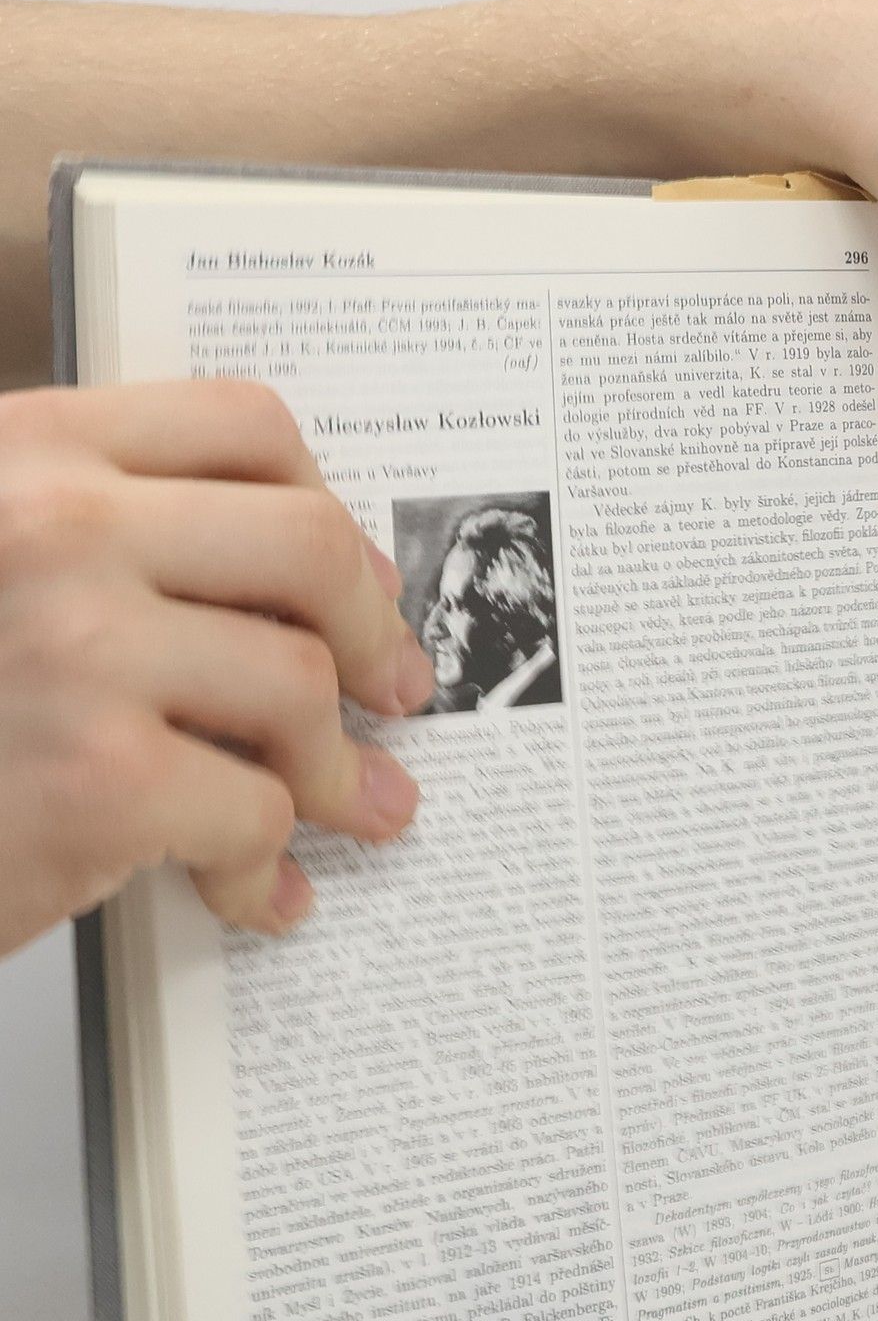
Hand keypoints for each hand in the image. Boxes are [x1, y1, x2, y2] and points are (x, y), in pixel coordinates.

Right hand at [0, 380, 434, 954]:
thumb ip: (98, 545)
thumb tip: (300, 581)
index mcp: (21, 452)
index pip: (240, 425)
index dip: (325, 505)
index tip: (353, 576)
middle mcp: (51, 525)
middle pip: (309, 546)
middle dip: (374, 632)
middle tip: (397, 691)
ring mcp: (75, 648)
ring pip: (299, 688)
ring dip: (342, 772)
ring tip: (363, 810)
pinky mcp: (97, 780)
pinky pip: (255, 812)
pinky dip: (264, 869)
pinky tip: (256, 895)